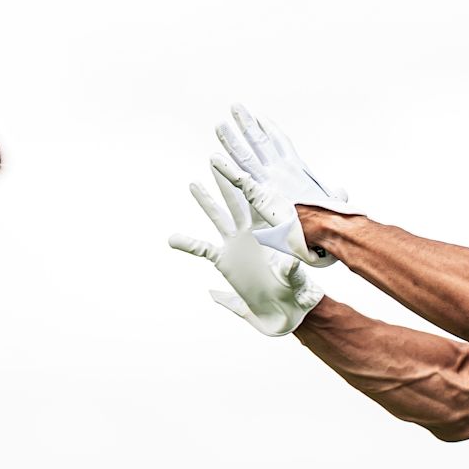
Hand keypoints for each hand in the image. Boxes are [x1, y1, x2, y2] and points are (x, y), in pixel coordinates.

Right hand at [169, 168, 324, 335]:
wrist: (285, 309)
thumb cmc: (296, 292)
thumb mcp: (295, 281)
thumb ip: (291, 271)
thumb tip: (293, 262)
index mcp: (270, 232)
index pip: (257, 203)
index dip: (247, 185)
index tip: (238, 167)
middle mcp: (251, 233)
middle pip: (235, 201)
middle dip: (224, 181)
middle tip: (214, 159)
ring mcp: (236, 245)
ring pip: (217, 218)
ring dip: (205, 202)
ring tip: (194, 184)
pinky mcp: (225, 261)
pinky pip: (202, 249)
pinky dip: (187, 244)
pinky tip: (172, 239)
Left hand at [210, 103, 357, 266]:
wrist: (327, 228)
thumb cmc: (333, 219)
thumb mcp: (334, 202)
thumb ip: (334, 195)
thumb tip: (340, 192)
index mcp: (298, 169)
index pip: (281, 143)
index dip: (269, 129)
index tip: (259, 116)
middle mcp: (283, 170)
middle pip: (260, 142)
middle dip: (246, 124)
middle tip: (235, 107)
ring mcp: (270, 181)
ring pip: (245, 156)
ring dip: (231, 140)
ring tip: (219, 125)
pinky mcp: (260, 195)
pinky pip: (238, 179)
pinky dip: (226, 169)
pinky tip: (213, 158)